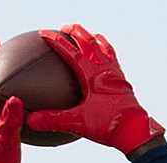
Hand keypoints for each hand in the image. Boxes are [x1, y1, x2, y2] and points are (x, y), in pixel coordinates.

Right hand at [27, 24, 163, 154]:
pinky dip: (108, 52)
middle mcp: (104, 69)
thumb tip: (31, 120)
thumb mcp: (77, 122)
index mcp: (91, 73)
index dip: (56, 41)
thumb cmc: (108, 125)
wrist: (135, 131)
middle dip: (76, 31)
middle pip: (89, 41)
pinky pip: (114, 60)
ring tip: (88, 35)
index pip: (70, 51)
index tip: (44, 33)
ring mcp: (115, 74)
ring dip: (94, 38)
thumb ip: (53, 120)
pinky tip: (105, 58)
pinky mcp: (123, 82)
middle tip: (65, 27)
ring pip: (104, 47)